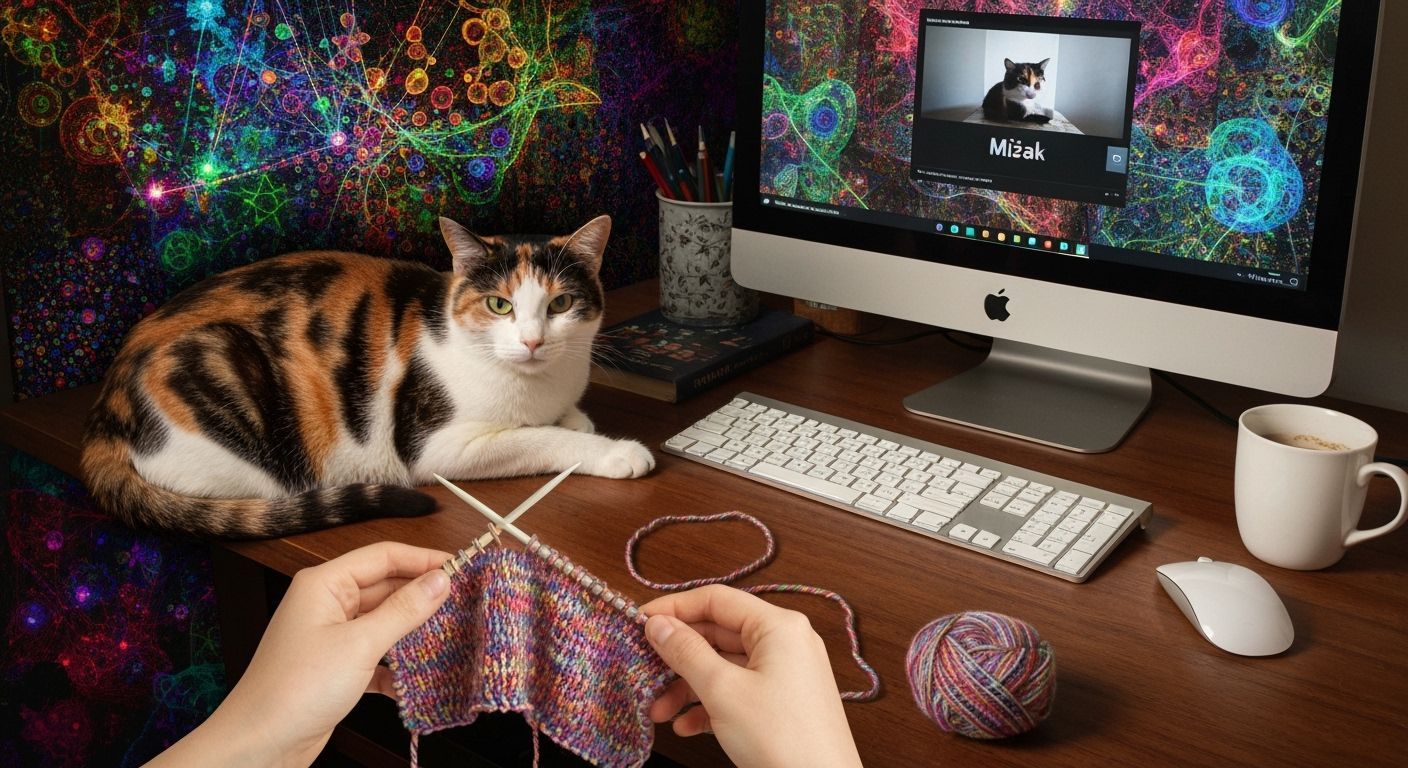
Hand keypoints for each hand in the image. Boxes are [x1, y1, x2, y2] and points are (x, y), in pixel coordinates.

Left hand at [148, 542, 452, 766]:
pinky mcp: (338, 667)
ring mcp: (333, 636)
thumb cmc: (296, 688)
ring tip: (450, 636)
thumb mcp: (360, 644)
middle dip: (423, 596)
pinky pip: (377, 654)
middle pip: (386, 587)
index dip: (424, 559)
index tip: (462, 567)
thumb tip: (441, 580)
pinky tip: (417, 678)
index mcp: (325, 584)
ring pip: (385, 622)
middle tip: (464, 603)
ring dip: (414, 631)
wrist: (260, 745)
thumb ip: (404, 610)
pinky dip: (397, 664)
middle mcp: (328, 604)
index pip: (384, 556)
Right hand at [642, 585, 861, 767]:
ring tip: (659, 711)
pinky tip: (686, 725)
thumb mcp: (723, 691)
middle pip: (718, 634)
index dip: (675, 608)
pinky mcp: (782, 702)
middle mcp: (786, 643)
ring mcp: (786, 673)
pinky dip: (710, 705)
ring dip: (688, 686)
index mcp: (779, 626)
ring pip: (724, 666)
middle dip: (678, 657)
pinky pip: (738, 691)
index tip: (640, 621)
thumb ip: (686, 652)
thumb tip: (658, 624)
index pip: (716, 600)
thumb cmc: (783, 739)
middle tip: (644, 669)